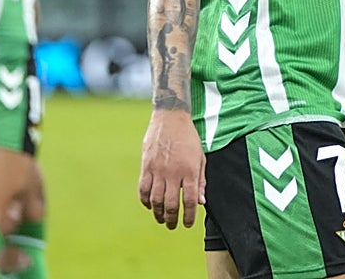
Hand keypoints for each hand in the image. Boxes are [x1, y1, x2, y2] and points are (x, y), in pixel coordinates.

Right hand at [139, 109, 205, 228]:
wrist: (170, 118)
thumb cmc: (188, 138)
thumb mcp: (200, 157)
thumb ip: (201, 181)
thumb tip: (200, 202)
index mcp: (189, 170)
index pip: (189, 200)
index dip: (188, 216)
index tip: (187, 224)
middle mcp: (173, 172)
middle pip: (170, 204)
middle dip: (172, 219)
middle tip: (173, 225)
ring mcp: (158, 170)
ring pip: (155, 200)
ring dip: (158, 213)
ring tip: (161, 219)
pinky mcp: (146, 166)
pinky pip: (143, 189)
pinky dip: (145, 201)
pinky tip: (149, 205)